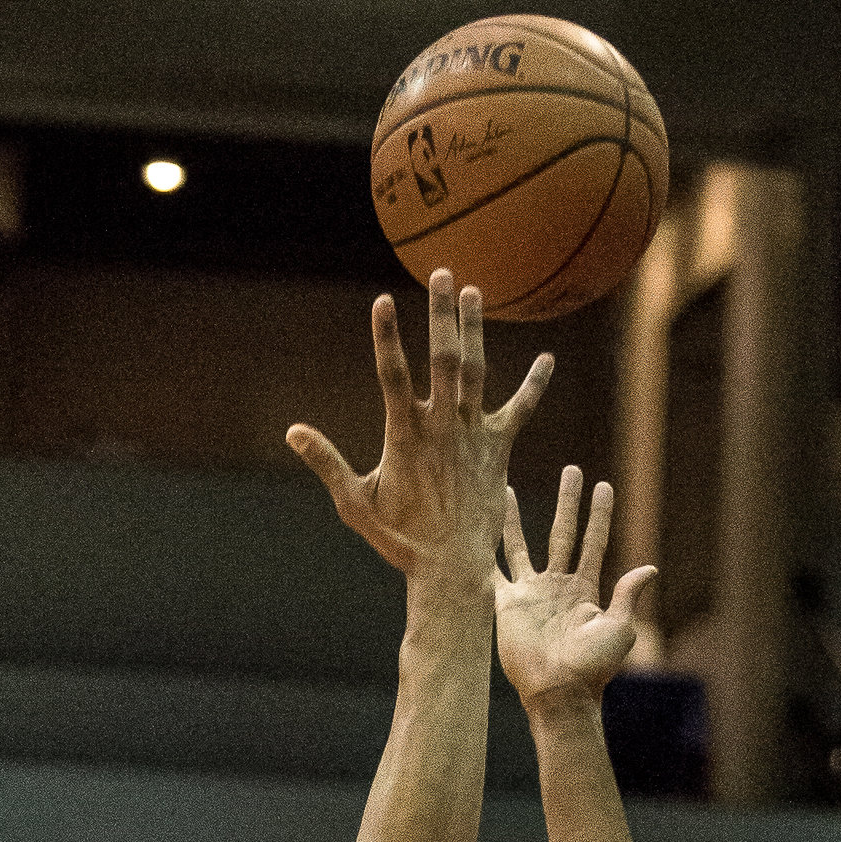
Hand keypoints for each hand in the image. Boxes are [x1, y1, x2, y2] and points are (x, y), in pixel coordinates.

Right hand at [287, 273, 552, 596]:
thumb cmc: (400, 541)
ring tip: (474, 292)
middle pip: (443, 358)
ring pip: (476, 371)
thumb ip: (327, 463)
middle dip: (442, 314)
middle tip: (443, 272)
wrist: (451, 569)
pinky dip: (534, 385)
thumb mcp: (356, 504)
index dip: (388, 338)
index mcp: (406, 436)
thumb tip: (293, 432)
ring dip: (475, 329)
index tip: (384, 301)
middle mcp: (443, 428)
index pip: (394, 376)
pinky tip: (548, 359)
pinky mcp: (499, 450)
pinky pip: (520, 411)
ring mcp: (473, 435)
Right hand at [494, 465, 655, 714]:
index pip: (593, 542)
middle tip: (571, 470)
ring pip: (520, 545)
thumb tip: (650, 568)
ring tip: (508, 487)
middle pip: (562, 533)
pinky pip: (492, 572)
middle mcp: (556, 586)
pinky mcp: (506, 606)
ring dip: (515, 518)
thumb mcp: (619, 629)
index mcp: (584, 590)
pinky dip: (482, 552)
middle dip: (567, 502)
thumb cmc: (592, 668)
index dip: (599, 515)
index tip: (604, 486)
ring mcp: (530, 594)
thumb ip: (628, 595)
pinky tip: (474, 530)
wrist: (558, 692)